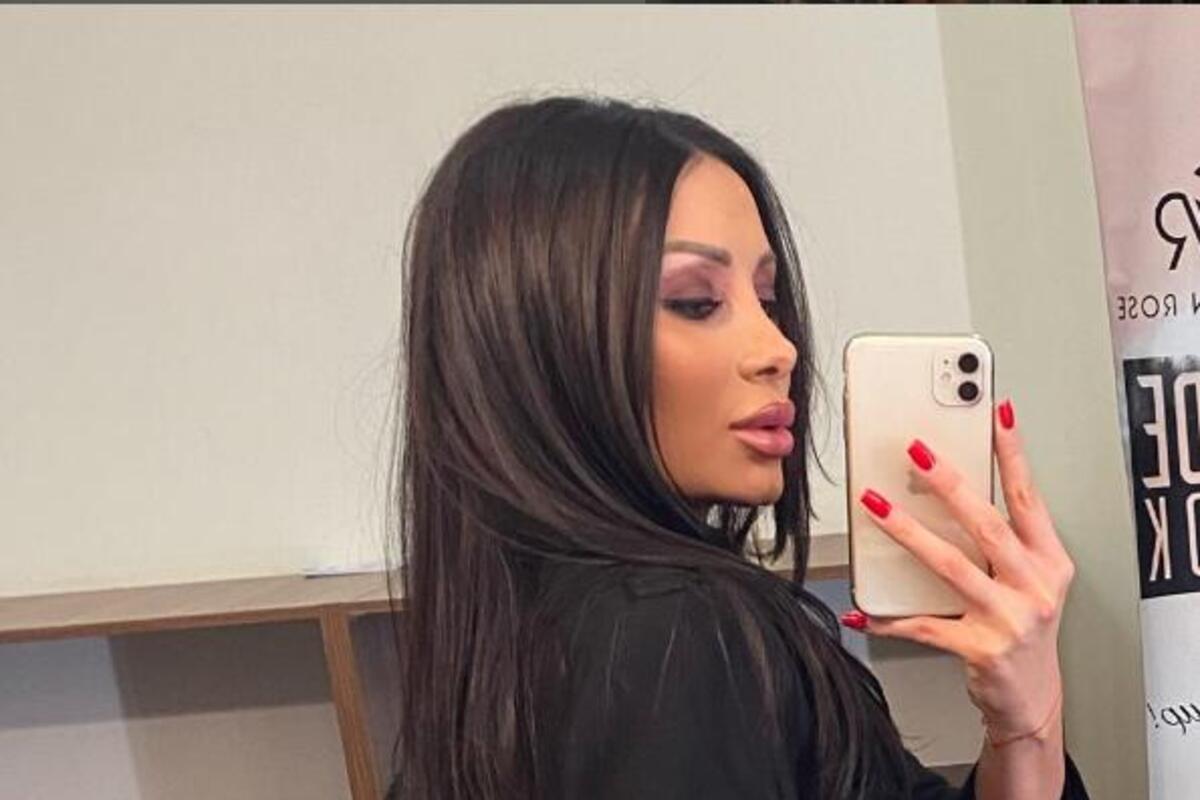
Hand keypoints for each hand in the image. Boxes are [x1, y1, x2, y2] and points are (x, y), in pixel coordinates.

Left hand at [842, 398, 1074, 741]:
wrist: (1031, 699)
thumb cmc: (1022, 628)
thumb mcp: (1027, 579)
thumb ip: (999, 539)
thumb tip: (947, 486)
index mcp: (1048, 562)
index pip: (1027, 498)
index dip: (1013, 454)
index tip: (997, 414)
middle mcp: (1034, 586)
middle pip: (986, 525)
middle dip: (949, 484)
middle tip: (917, 451)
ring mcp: (1009, 619)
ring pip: (950, 566)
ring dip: (907, 532)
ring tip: (875, 505)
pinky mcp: (980, 648)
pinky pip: (924, 624)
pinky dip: (888, 617)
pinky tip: (862, 608)